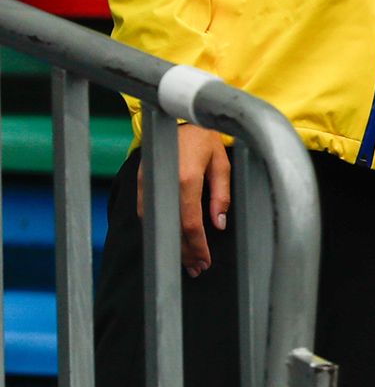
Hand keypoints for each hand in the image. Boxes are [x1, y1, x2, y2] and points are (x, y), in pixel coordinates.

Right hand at [141, 121, 231, 277]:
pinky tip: (170, 241)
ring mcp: (147, 184)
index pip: (190, 223)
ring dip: (170, 244)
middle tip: (196, 270)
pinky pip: (149, 214)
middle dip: (183, 253)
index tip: (206, 262)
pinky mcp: (140, 184)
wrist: (176, 116)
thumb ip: (221, 195)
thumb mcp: (221, 164)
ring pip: (156, 225)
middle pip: (171, 229)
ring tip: (185, 261)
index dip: (197, 247)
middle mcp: (162, 183)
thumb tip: (218, 225)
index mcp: (186, 179)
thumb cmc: (204, 140)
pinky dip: (159, 230)